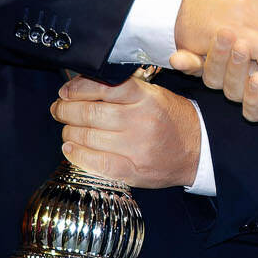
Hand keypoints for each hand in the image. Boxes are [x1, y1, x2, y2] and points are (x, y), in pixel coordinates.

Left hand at [50, 75, 201, 189]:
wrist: (198, 148)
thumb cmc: (172, 118)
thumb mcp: (153, 93)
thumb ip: (122, 89)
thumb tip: (81, 86)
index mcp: (145, 97)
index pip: (102, 87)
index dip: (76, 88)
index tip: (65, 92)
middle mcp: (140, 121)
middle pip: (89, 113)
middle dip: (66, 110)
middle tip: (59, 109)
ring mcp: (136, 148)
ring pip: (88, 137)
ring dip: (69, 131)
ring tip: (66, 128)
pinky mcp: (132, 170)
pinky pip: (96, 163)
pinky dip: (78, 154)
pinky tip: (70, 148)